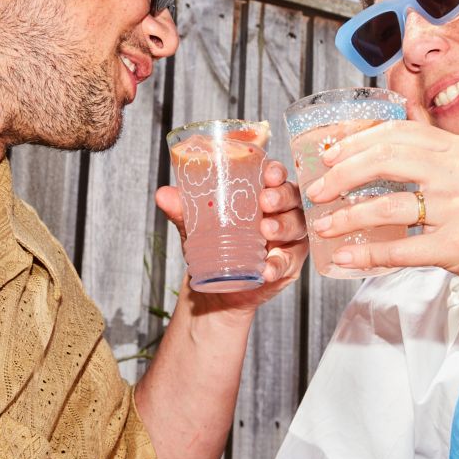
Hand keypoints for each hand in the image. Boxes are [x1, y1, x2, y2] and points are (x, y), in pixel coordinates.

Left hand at [155, 160, 307, 314]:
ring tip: (266, 231)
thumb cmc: (212, 246)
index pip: (275, 175)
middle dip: (281, 197)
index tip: (268, 174)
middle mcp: (280, 211)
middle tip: (265, 203)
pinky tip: (267, 269)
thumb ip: (182, 209)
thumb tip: (163, 195)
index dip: (276, 171)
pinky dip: (278, 264)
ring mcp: (288, 237)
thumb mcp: (196, 225)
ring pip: (296, 225)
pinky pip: (289, 261)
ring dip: (283, 227)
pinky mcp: (289, 263)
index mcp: (261, 192)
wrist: (216, 287)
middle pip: (292, 196)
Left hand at [304, 120, 458, 293]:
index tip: (328, 156)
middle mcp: (456, 173)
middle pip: (385, 160)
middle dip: (341, 175)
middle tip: (316, 190)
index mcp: (455, 149)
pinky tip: (346, 255)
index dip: (355, 142)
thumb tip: (390, 126)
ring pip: (388, 205)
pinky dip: (368, 252)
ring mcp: (458, 209)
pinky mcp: (457, 246)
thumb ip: (431, 149)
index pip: (395, 133)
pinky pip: (402, 249)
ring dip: (347, 216)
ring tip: (323, 225)